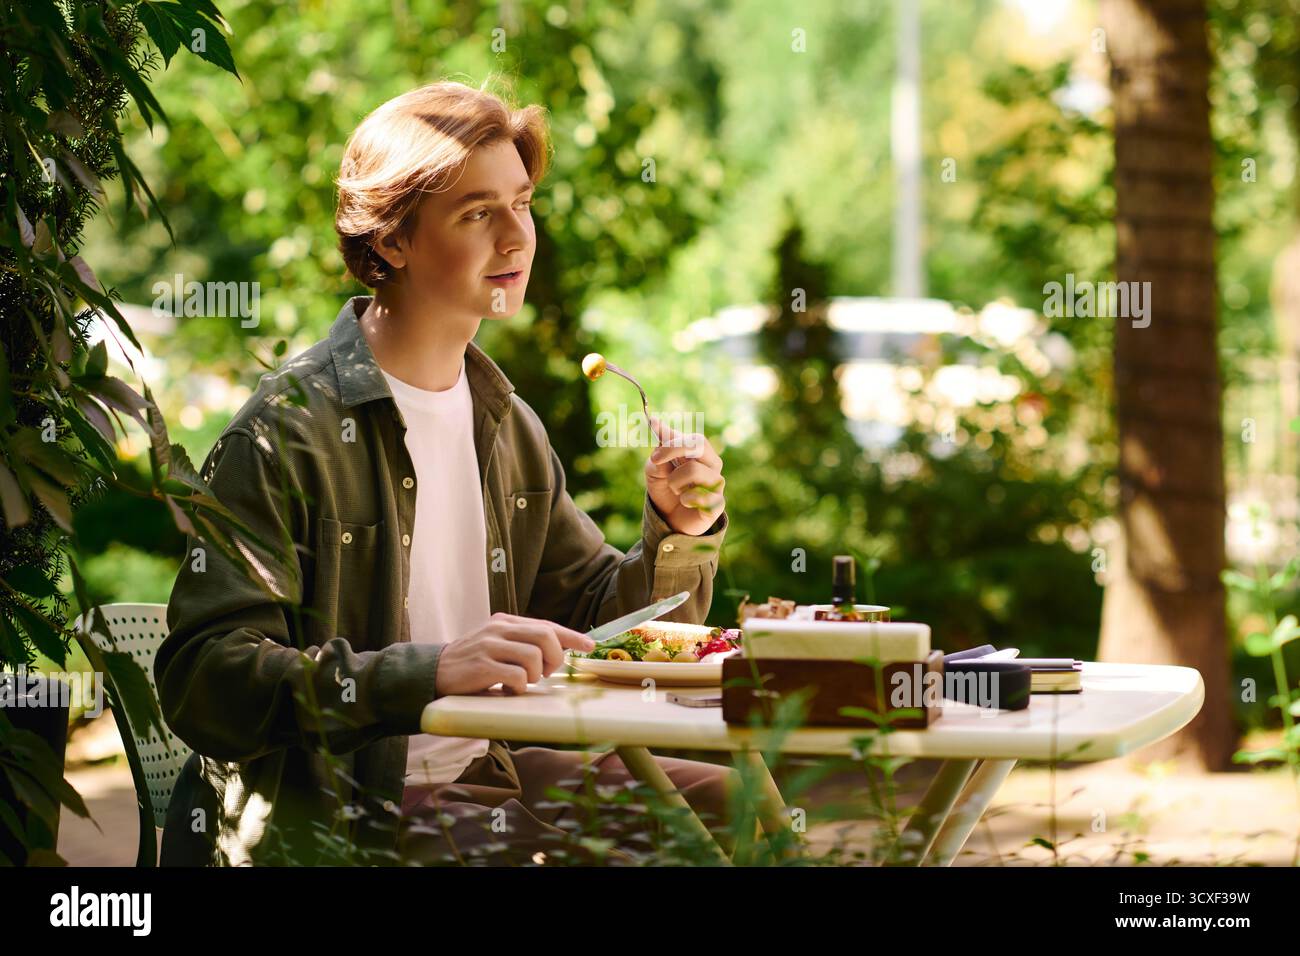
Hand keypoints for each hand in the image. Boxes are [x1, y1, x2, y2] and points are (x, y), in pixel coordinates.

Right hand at [435, 613, 595, 695]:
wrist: (432, 672)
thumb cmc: (471, 663)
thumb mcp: (496, 645)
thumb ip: (521, 643)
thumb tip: (559, 651)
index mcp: (505, 621)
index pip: (546, 625)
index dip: (571, 636)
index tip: (590, 645)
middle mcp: (498, 629)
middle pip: (545, 637)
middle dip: (554, 658)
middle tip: (545, 673)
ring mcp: (489, 646)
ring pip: (534, 657)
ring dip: (533, 676)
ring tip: (519, 682)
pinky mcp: (482, 666)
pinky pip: (517, 677)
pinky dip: (518, 687)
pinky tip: (505, 690)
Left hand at [644, 415, 725, 535]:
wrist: (669, 520)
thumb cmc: (665, 490)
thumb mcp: (654, 470)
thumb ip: (658, 452)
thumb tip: (655, 421)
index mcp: (699, 453)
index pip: (692, 438)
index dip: (672, 440)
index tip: (654, 450)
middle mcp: (711, 465)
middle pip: (699, 444)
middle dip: (673, 449)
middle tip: (656, 462)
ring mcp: (716, 484)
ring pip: (695, 470)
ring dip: (675, 480)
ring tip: (674, 490)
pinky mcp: (717, 504)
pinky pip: (702, 496)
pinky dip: (686, 498)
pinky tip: (684, 502)